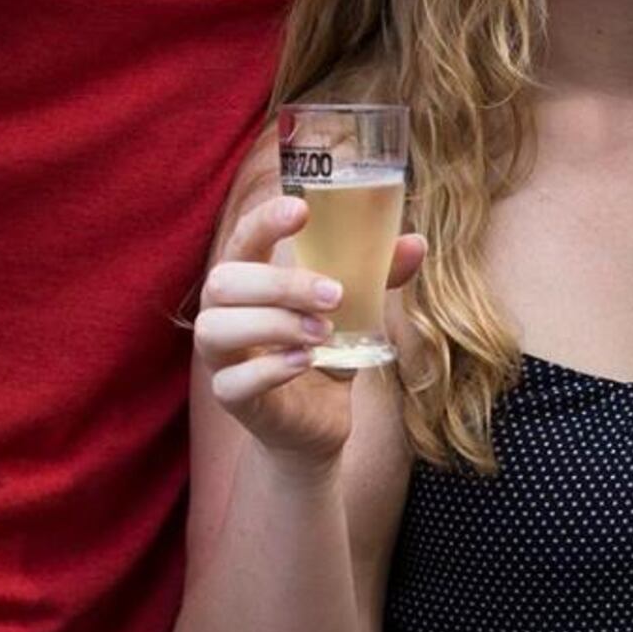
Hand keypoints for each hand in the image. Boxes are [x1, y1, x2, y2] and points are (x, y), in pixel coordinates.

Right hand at [193, 195, 426, 461]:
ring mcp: (222, 358)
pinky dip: (270, 369)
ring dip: (274, 324)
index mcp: (250, 279)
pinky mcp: (231, 398)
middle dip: (280, 284)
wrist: (319, 421)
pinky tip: (305, 363)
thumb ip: (377, 276)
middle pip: (224, 282)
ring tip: (322, 333)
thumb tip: (416, 243)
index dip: (263, 221)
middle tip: (336, 295)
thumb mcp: (356, 311)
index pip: (242, 239)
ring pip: (216, 329)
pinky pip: (231, 383)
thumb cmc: (325, 351)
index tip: (301, 210)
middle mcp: (225, 313)